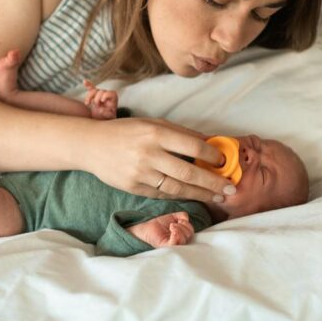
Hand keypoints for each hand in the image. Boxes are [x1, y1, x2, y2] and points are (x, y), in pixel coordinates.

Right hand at [82, 117, 235, 203]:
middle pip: (188, 171)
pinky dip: (180, 195)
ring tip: (217, 197)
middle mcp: (148, 153)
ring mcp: (140, 173)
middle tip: (230, 188)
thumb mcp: (153, 123)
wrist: (91, 145)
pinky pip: (162, 194)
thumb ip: (180, 133)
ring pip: (177, 187)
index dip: (212, 156)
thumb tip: (211, 143)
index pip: (192, 145)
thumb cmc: (127, 131)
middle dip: (213, 182)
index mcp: (155, 132)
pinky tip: (194, 196)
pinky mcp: (133, 187)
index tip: (224, 162)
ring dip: (201, 194)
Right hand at [83, 79, 117, 119]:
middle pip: (101, 91)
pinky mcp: (94, 95)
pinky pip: (91, 88)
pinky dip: (88, 85)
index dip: (106, 95)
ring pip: (94, 91)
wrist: (102, 118)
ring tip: (87, 104)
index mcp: (113, 99)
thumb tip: (101, 110)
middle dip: (97, 99)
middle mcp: (107, 95)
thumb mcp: (109, 117)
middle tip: (97, 106)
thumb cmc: (108, 117)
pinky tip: (84, 81)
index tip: (102, 101)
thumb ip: (107, 114)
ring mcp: (100, 94)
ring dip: (89, 97)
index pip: (111, 93)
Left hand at [127, 211, 194, 247]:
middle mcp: (179, 242)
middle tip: (173, 224)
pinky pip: (175, 243)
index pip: (191, 232)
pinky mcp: (166, 246)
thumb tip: (186, 219)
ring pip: (184, 239)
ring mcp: (173, 245)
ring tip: (171, 226)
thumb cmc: (159, 224)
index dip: (187, 225)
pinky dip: (176, 235)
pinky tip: (172, 229)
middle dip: (183, 226)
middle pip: (189, 235)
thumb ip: (182, 215)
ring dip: (179, 229)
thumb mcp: (173, 217)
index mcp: (181, 236)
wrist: (147, 227)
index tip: (179, 220)